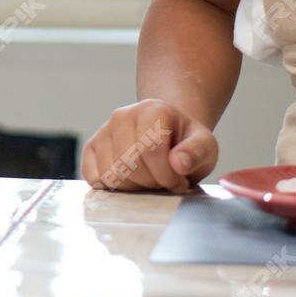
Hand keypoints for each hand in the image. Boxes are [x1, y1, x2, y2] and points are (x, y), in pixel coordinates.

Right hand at [80, 99, 217, 191]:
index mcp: (152, 110)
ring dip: (132, 187)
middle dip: (150, 183)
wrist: (167, 133)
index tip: (179, 182)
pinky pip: (92, 175)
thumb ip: (196, 152)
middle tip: (165, 183)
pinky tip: (130, 181)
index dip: (167, 175)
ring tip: (148, 180)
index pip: (150, 149)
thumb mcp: (204, 145)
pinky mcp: (91, 146)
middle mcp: (122, 115)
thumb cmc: (185, 141)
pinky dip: (110, 186)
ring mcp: (103, 130)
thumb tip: (178, 164)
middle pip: (128, 162)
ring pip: (110, 172)